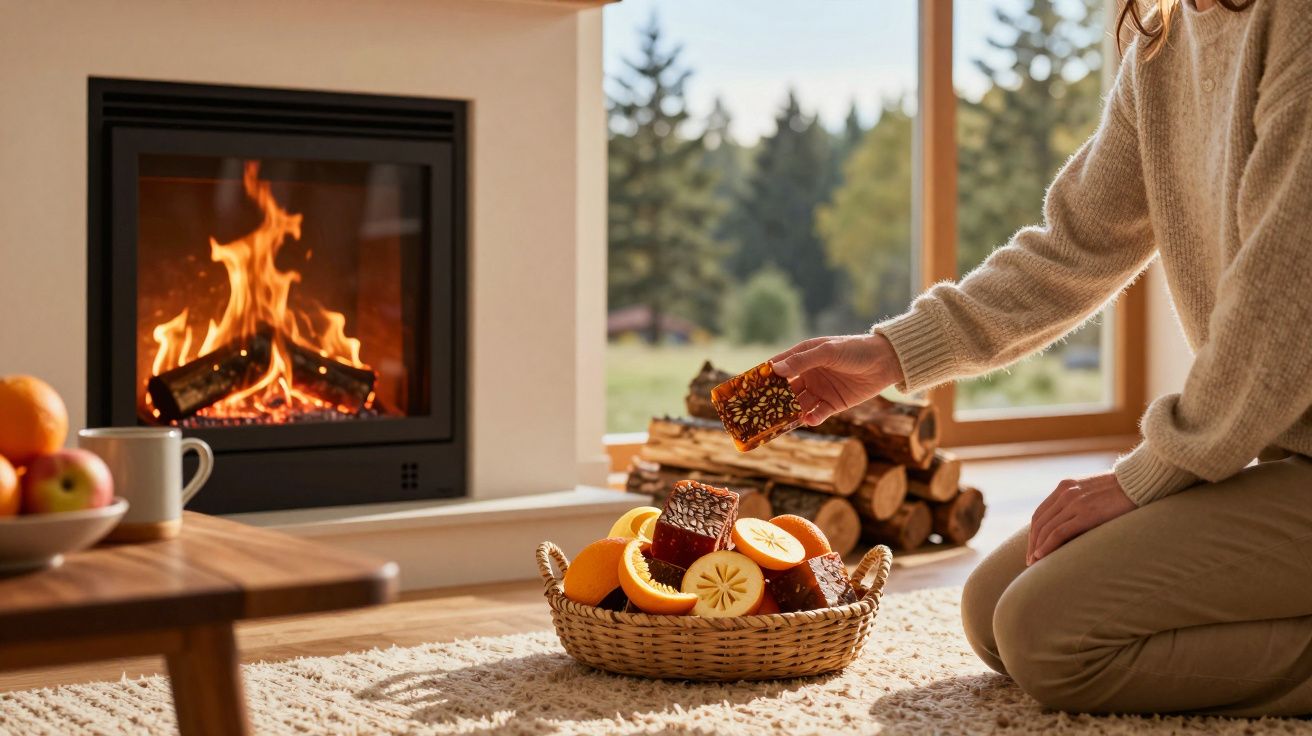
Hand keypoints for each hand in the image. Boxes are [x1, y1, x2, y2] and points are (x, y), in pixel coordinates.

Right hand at [771, 334, 904, 425]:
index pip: (777, 368)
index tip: (746, 388)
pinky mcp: (832, 404)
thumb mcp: (827, 352)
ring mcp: (819, 390)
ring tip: (780, 422)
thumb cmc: (855, 349)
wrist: (885, 362)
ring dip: (789, 413)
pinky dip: (811, 418)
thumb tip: (775, 369)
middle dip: (772, 400)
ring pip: (798, 405)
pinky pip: (816, 414)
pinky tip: (809, 419)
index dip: (762, 378)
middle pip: (784, 390)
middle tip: (758, 411)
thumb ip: (802, 361)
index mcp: (802, 357)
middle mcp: (807, 375)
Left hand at [1027, 471, 1135, 564]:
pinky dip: (1047, 545)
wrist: (1141, 483)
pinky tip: (1042, 556)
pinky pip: (1059, 532)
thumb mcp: (1093, 493)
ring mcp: (1075, 502)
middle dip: (1032, 543)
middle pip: (1039, 522)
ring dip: (1037, 547)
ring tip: (1034, 563)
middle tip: (1030, 560)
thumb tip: (1072, 525)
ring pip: (1046, 528)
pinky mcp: (1086, 513)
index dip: (1034, 533)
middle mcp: (1065, 492)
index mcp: (1065, 486)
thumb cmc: (1122, 492)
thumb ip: (1079, 504)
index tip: (1033, 548)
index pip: (1041, 513)